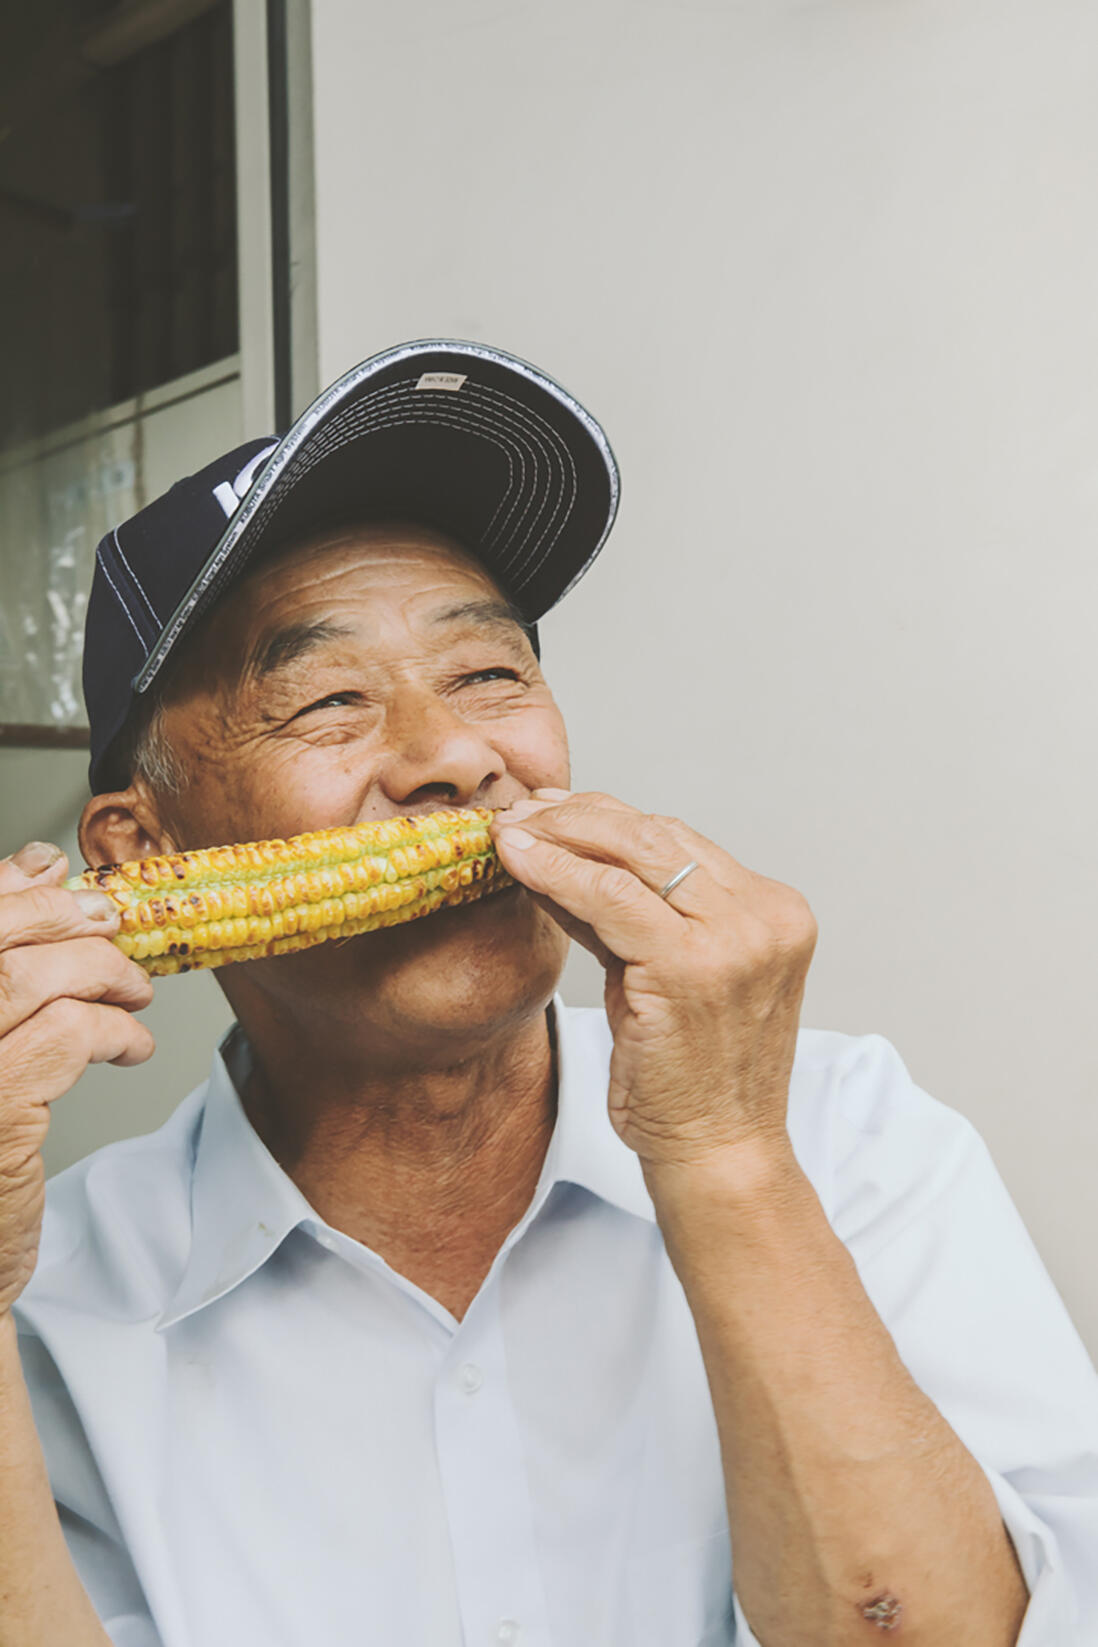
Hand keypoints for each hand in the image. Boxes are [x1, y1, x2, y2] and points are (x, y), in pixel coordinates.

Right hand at [0, 843, 154, 1315]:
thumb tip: (39, 865)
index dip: (10, 883)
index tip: (59, 873)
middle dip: (63, 916)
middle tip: (112, 925)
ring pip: (26, 979)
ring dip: (98, 971)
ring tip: (132, 992)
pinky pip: (63, 1038)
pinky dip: (111, 1030)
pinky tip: (131, 1047)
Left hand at [492, 792, 816, 1176]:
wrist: (717, 1154)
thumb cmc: (691, 1078)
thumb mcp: (666, 976)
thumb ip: (629, 916)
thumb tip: (560, 854)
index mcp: (774, 912)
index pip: (680, 840)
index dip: (608, 818)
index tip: (554, 812)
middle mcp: (766, 916)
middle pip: (658, 834)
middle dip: (580, 815)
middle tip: (523, 811)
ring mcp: (736, 939)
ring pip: (633, 852)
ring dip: (561, 833)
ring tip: (511, 830)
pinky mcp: (691, 966)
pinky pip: (609, 897)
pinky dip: (556, 871)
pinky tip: (516, 860)